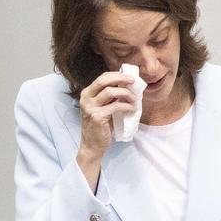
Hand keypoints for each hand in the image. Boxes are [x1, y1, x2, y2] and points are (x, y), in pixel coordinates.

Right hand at [76, 71, 136, 189]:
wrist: (92, 145)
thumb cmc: (100, 127)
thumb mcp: (103, 108)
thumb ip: (110, 97)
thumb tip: (127, 86)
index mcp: (87, 94)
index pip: (102, 77)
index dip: (117, 75)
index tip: (130, 78)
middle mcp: (86, 98)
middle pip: (104, 80)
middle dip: (121, 79)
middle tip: (133, 82)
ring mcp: (90, 107)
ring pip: (110, 92)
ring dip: (125, 94)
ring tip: (134, 99)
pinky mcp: (97, 116)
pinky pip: (115, 106)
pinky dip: (126, 106)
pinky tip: (132, 108)